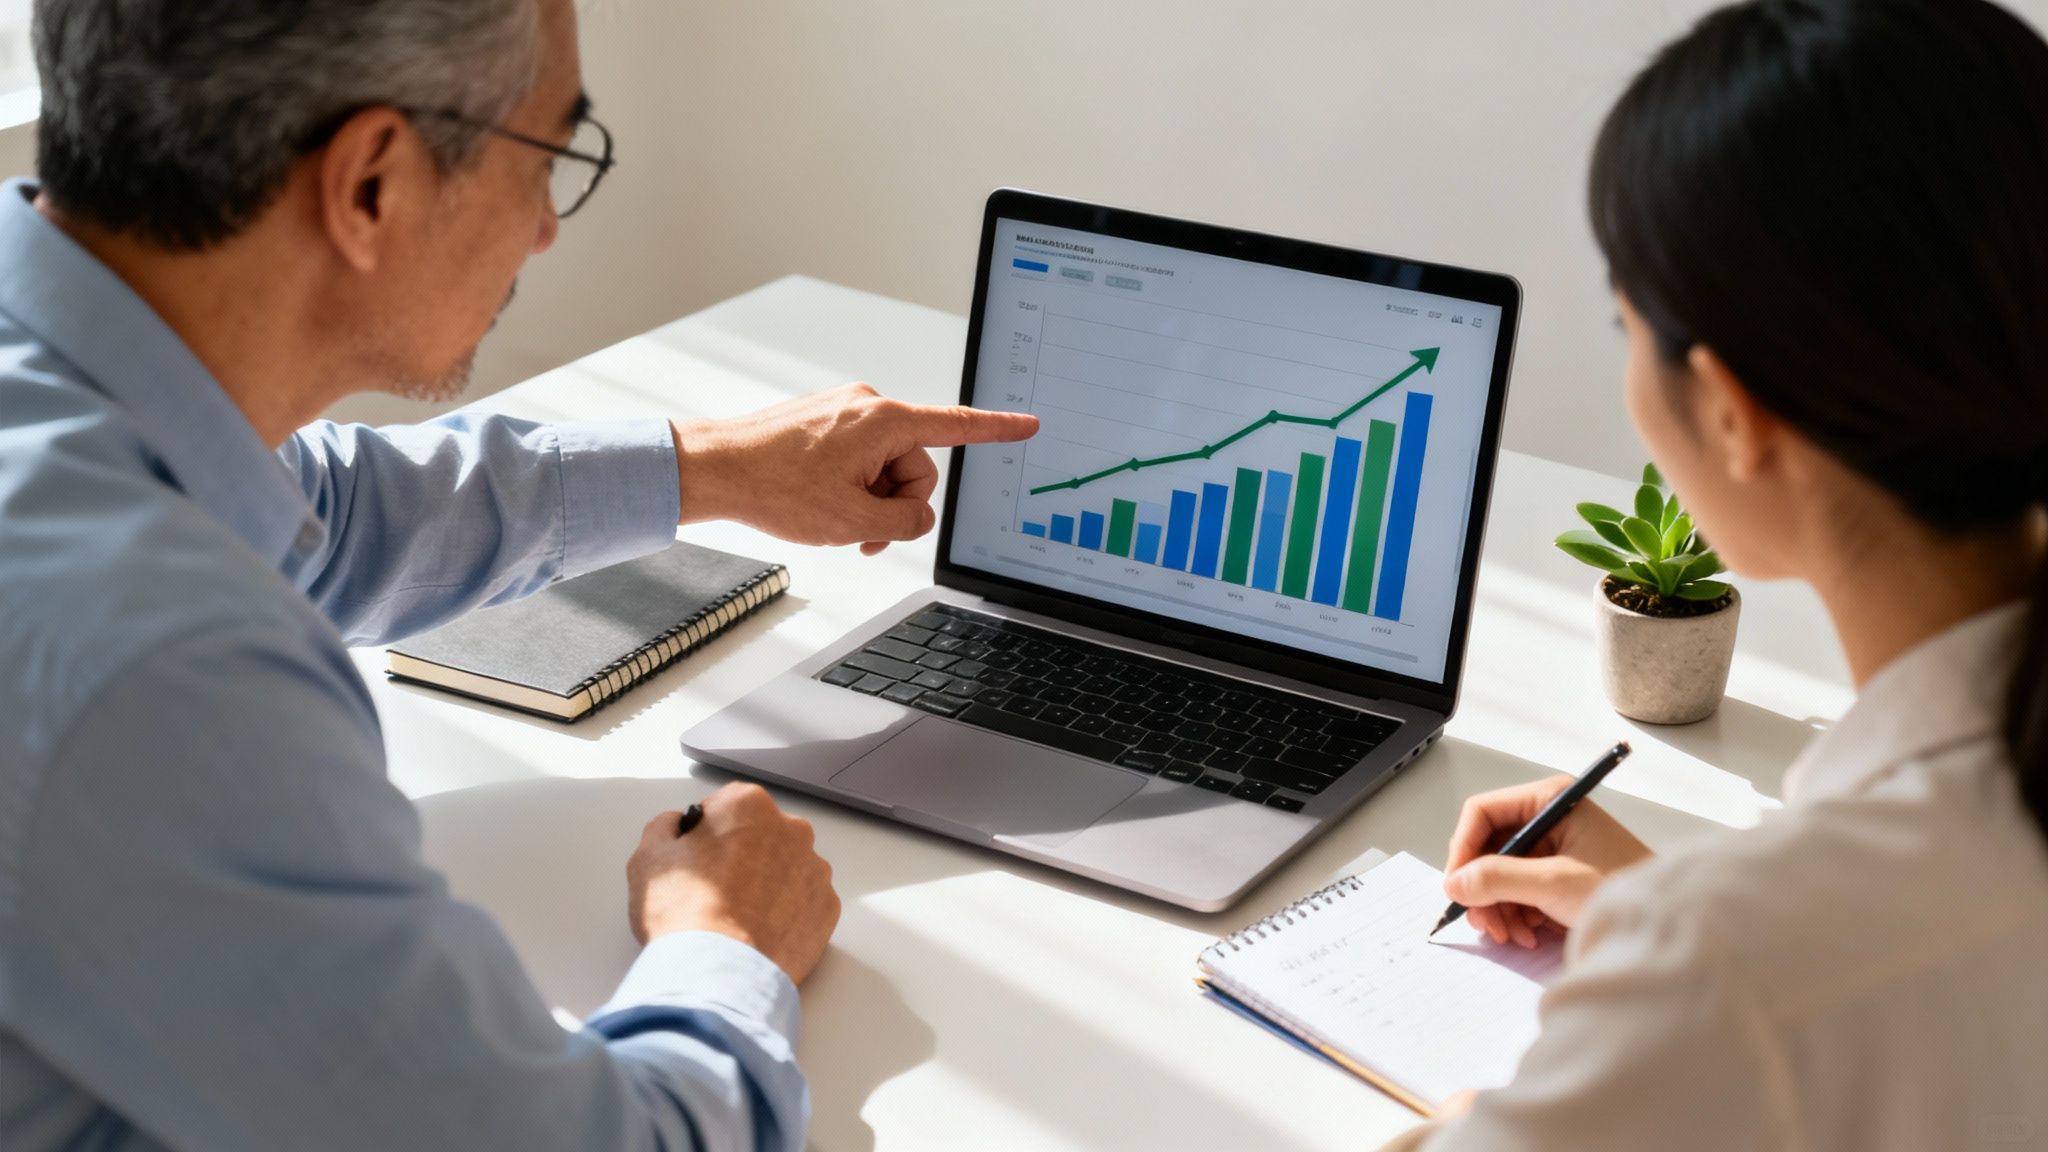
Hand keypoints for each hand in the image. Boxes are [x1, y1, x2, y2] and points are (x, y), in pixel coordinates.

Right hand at [627, 782, 841, 983]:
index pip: (724, 807)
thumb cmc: (686, 913)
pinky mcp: (827, 908)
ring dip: (766, 884)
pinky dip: (785, 914)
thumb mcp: (648, 857)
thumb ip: (665, 827)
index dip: (705, 834)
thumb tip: (675, 826)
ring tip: (736, 918)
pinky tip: (758, 932)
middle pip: (760, 835)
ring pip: (785, 869)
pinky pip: (803, 903)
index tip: (695, 858)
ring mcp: (814, 870)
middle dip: (741, 855)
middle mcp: (791, 830)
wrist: (718, 972)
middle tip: (713, 891)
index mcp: (748, 805)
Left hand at [671, 383, 1039, 554]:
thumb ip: (905, 522)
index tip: (1028, 425)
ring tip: (834, 522)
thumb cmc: (772, 487)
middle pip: (914, 468)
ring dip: (868, 502)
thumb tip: (916, 518)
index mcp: (884, 420)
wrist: (712, 469)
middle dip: (894, 506)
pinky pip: (858, 462)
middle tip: (859, 533)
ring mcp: (844, 414)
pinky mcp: (824, 424)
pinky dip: (849, 490)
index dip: (998, 430)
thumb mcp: (853, 521)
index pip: (957, 426)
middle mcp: (867, 407)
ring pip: (884, 470)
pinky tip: (821, 506)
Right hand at [1442, 775, 1651, 946]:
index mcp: (1550, 800)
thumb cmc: (1623, 888)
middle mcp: (1548, 817)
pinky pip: (1517, 890)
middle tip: (1484, 922)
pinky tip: (1528, 935)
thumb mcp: (1555, 882)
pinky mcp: (1556, 874)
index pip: (1483, 813)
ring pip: (1499, 873)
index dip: (1464, 849)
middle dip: (1483, 888)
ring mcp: (1552, 847)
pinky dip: (1515, 915)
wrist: (1665, 922)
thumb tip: (1454, 883)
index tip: (1457, 886)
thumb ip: (1499, 878)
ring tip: (1512, 935)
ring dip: (1498, 907)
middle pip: (1488, 847)